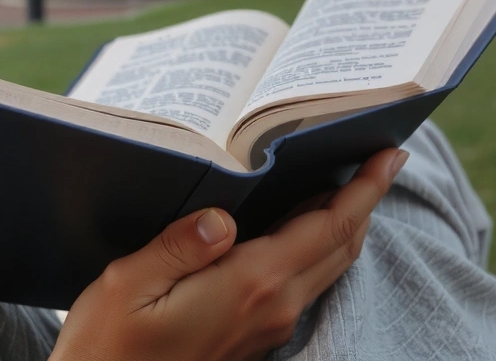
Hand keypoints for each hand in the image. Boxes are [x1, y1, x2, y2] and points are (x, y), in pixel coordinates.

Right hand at [50, 148, 408, 360]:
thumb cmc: (106, 345)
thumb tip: (223, 217)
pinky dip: (318, 246)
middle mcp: (272, 307)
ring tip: (347, 182)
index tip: (389, 154)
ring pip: (327, 266)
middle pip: (340, 246)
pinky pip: (306, 282)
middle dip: (366, 200)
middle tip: (379, 156)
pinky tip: (300, 225)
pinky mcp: (255, 335)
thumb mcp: (126, 286)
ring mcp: (268, 325)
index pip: (329, 229)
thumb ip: (179, 247)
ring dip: (344, 223)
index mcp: (248, 286)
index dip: (365, 190)